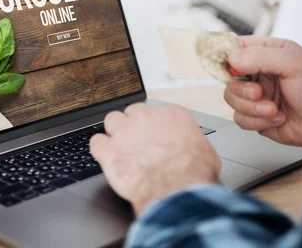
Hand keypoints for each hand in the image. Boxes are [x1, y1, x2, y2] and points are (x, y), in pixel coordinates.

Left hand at [89, 103, 220, 216]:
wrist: (178, 190)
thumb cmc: (194, 173)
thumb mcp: (205, 152)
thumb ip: (192, 143)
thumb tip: (193, 150)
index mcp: (171, 115)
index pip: (156, 112)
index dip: (154, 126)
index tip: (154, 135)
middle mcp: (146, 118)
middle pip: (132, 113)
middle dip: (133, 125)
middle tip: (137, 141)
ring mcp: (125, 132)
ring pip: (111, 120)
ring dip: (114, 132)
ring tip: (119, 146)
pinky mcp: (109, 151)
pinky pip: (96, 142)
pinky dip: (99, 149)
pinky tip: (105, 156)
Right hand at [224, 36, 301, 153]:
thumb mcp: (293, 63)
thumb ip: (260, 57)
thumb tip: (232, 59)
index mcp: (266, 52)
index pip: (234, 48)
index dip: (225, 57)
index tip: (228, 67)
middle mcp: (258, 73)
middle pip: (227, 78)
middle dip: (242, 90)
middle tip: (260, 93)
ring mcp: (256, 96)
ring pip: (231, 100)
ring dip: (252, 108)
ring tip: (274, 109)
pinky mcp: (256, 117)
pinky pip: (240, 119)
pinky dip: (258, 121)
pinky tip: (278, 118)